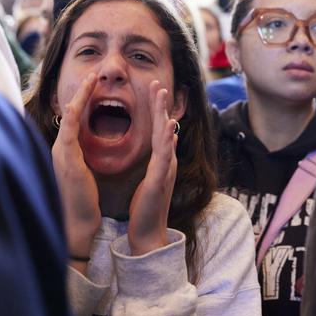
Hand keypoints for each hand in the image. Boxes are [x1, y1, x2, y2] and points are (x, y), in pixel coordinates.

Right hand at [51, 72, 101, 267]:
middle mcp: (61, 148)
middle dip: (82, 91)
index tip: (95, 82)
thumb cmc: (81, 199)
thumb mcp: (82, 171)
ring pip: (68, 119)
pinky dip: (71, 120)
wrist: (76, 222)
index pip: (75, 117)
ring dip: (79, 97)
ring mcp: (62, 154)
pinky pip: (67, 136)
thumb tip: (83, 143)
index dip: (84, 98)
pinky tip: (73, 106)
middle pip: (70, 112)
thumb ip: (81, 154)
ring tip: (90, 80)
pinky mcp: (67, 163)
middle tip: (94, 72)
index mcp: (68, 149)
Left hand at [127, 81, 177, 255]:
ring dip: (164, 114)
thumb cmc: (145, 207)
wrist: (148, 232)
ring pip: (165, 136)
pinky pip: (164, 157)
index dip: (157, 108)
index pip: (159, 128)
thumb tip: (169, 138)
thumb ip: (160, 158)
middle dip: (161, 104)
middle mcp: (166, 161)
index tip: (154, 89)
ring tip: (162, 95)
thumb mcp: (152, 177)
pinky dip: (166, 141)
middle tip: (158, 82)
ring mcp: (165, 170)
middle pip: (164, 127)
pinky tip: (167, 128)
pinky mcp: (160, 180)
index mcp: (161, 160)